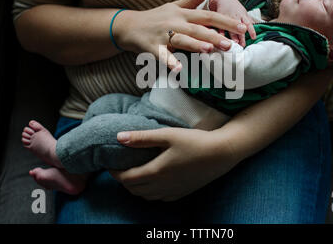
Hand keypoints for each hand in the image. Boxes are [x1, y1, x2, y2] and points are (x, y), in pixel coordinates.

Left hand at [109, 127, 239, 201]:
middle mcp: (162, 186)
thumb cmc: (195, 141)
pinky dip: (150, 193)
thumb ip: (142, 137)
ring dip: (135, 187)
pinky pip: (159, 198)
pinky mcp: (182, 192)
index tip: (110, 164)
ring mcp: (173, 191)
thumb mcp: (167, 134)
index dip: (114, 173)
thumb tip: (119, 137)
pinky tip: (154, 182)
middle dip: (123, 180)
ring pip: (146, 196)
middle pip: (134, 189)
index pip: (126, 178)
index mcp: (156, 171)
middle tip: (120, 168)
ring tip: (134, 174)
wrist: (222, 153)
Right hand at [114, 0, 247, 69]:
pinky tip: (178, 69)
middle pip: (197, 28)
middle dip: (215, 35)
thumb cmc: (155, 18)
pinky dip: (169, 62)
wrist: (128, 26)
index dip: (225, 21)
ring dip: (194, 44)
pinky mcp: (152, 47)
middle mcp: (174, 22)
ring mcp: (163, 35)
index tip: (243, 27)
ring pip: (181, 39)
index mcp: (182, 13)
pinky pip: (162, 56)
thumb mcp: (174, 6)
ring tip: (208, 49)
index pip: (207, 15)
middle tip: (231, 44)